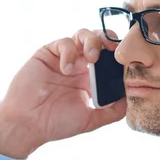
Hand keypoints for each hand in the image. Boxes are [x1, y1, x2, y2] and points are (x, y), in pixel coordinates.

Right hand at [0, 29, 126, 158]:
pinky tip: (67, 69)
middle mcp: (79, 64)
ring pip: (83, 35)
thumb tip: (132, 98)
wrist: (27, 124)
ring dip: (92, 41)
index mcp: (91, 78)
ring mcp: (63, 57)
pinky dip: (69, 52)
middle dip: (109, 41)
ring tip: (92, 57)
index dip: (119, 55)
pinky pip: (63, 42)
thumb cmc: (56, 123)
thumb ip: (112, 111)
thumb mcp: (90, 119)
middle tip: (113, 51)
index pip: (110, 58)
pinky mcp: (47, 53)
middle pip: (99, 40)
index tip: (128, 61)